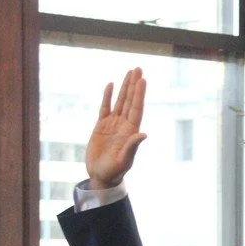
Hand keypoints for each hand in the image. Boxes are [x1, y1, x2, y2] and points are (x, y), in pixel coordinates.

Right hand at [86, 67, 147, 187]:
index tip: (142, 80)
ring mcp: (113, 124)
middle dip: (134, 85)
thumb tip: (143, 134)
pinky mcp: (101, 126)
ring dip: (125, 87)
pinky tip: (111, 85)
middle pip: (130, 101)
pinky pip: (105, 108)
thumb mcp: (124, 160)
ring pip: (120, 101)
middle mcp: (124, 125)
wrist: (101, 176)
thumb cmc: (114, 171)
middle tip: (138, 69)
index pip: (136, 109)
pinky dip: (108, 96)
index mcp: (131, 132)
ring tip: (130, 72)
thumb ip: (132, 146)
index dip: (139, 94)